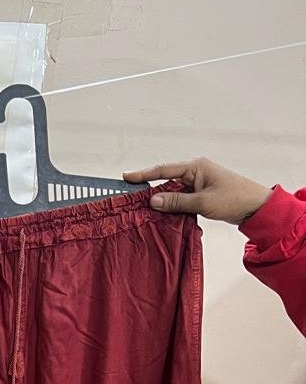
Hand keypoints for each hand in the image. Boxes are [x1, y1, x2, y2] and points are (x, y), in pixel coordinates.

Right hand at [123, 159, 271, 223]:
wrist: (256, 207)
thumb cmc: (235, 199)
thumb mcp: (203, 202)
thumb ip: (177, 202)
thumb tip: (153, 201)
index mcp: (195, 167)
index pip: (164, 170)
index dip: (144, 174)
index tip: (127, 177)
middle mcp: (195, 171)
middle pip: (166, 180)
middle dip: (151, 190)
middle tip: (133, 199)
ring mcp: (198, 182)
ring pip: (173, 192)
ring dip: (163, 202)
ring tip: (147, 210)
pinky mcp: (201, 193)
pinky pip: (181, 199)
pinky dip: (174, 207)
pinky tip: (167, 216)